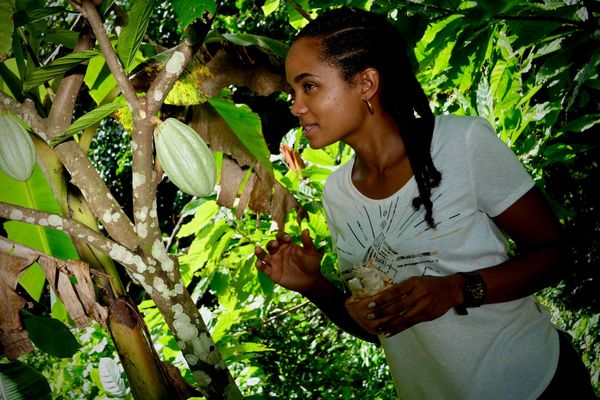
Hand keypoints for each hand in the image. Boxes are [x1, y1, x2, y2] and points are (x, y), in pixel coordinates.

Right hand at [254, 229, 322, 293]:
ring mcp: (274, 262)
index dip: (282, 236)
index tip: (288, 239)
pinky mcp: (272, 273)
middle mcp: (278, 252)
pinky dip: (260, 265)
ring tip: (257, 249)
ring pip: (263, 255)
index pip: (280, 237)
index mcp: (287, 245)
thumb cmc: (311, 264)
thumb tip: (306, 230)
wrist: (311, 280)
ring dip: (259, 252)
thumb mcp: (311, 252)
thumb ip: (307, 242)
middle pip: (270, 245)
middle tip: (276, 244)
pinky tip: (259, 263)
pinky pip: (264, 268)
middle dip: (272, 243)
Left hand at [345, 275, 461, 336]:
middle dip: (382, 312)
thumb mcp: (416, 281)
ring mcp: (423, 306)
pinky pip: (410, 323)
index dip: (381, 299)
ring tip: (378, 328)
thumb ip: (403, 288)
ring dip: (389, 324)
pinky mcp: (427, 316)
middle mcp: (418, 294)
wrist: (451, 290)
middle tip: (369, 317)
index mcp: (413, 283)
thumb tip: (384, 296)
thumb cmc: (430, 284)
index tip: (370, 304)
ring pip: (403, 317)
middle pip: (397, 306)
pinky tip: (390, 332)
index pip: (394, 292)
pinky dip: (399, 328)